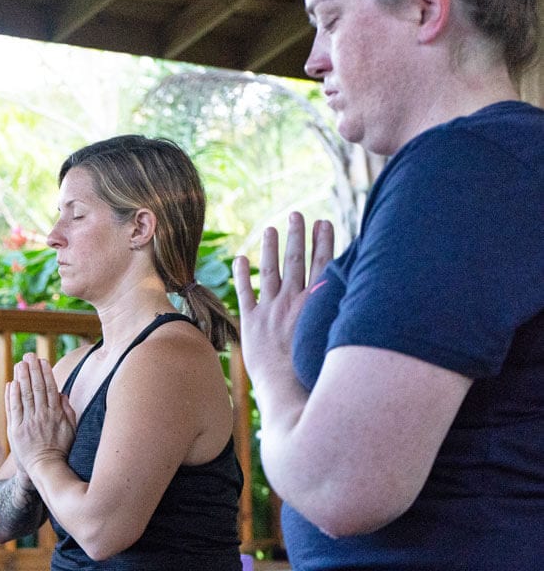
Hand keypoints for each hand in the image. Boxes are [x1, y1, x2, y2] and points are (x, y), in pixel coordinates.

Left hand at [6, 353, 76, 477]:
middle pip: (36, 389)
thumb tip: (62, 393)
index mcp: (56, 415)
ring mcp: (28, 423)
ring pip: (24, 396)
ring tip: (19, 364)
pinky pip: (14, 409)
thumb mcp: (71, 430)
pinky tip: (11, 383)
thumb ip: (68, 411)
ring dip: (21, 378)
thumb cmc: (60, 449)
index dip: (45, 373)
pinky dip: (12, 395)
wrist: (45, 469)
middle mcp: (42, 416)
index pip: (50, 389)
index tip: (42, 361)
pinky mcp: (16, 430)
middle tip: (28, 356)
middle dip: (32, 370)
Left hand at [233, 212, 333, 383]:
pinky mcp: (251, 322)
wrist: (289, 392)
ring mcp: (270, 310)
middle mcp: (293, 302)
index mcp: (316, 305)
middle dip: (297, 236)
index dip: (323, 242)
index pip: (322, 266)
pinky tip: (239, 258)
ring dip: (270, 248)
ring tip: (271, 229)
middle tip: (296, 215)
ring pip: (269, 272)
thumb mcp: (339, 341)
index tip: (324, 222)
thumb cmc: (319, 374)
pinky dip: (241, 275)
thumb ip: (347, 319)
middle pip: (296, 262)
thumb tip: (369, 307)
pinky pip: (244, 293)